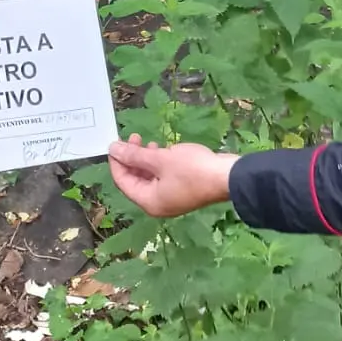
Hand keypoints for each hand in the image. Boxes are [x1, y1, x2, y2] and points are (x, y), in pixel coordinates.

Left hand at [106, 134, 235, 217]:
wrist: (228, 177)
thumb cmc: (192, 170)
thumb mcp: (160, 159)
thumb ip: (135, 155)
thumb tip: (113, 149)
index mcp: (149, 201)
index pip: (123, 182)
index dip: (116, 161)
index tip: (115, 142)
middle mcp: (158, 203)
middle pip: (135, 180)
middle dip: (132, 158)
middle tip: (133, 137)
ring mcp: (171, 198)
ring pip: (150, 177)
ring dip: (145, 159)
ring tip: (148, 141)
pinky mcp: (183, 190)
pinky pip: (163, 177)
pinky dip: (159, 164)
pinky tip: (163, 149)